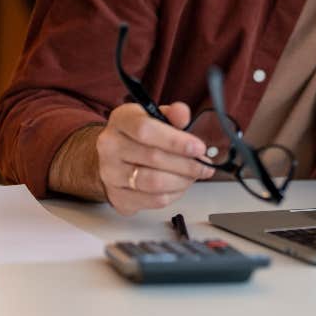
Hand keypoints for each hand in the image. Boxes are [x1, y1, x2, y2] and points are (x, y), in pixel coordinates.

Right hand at [96, 102, 214, 215]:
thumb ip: (173, 114)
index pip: (145, 130)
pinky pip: (153, 201)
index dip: (175, 141)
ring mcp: (110, 174)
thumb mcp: (156, 116)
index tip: (198, 148)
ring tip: (196, 174)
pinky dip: (174, 194)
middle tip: (205, 165)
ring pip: (153, 183)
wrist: (116, 155)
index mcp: (121, 120)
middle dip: (186, 163)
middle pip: (153, 158)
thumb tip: (183, 114)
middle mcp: (110, 147)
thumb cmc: (141, 134)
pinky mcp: (117, 197)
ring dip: (182, 180)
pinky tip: (182, 185)